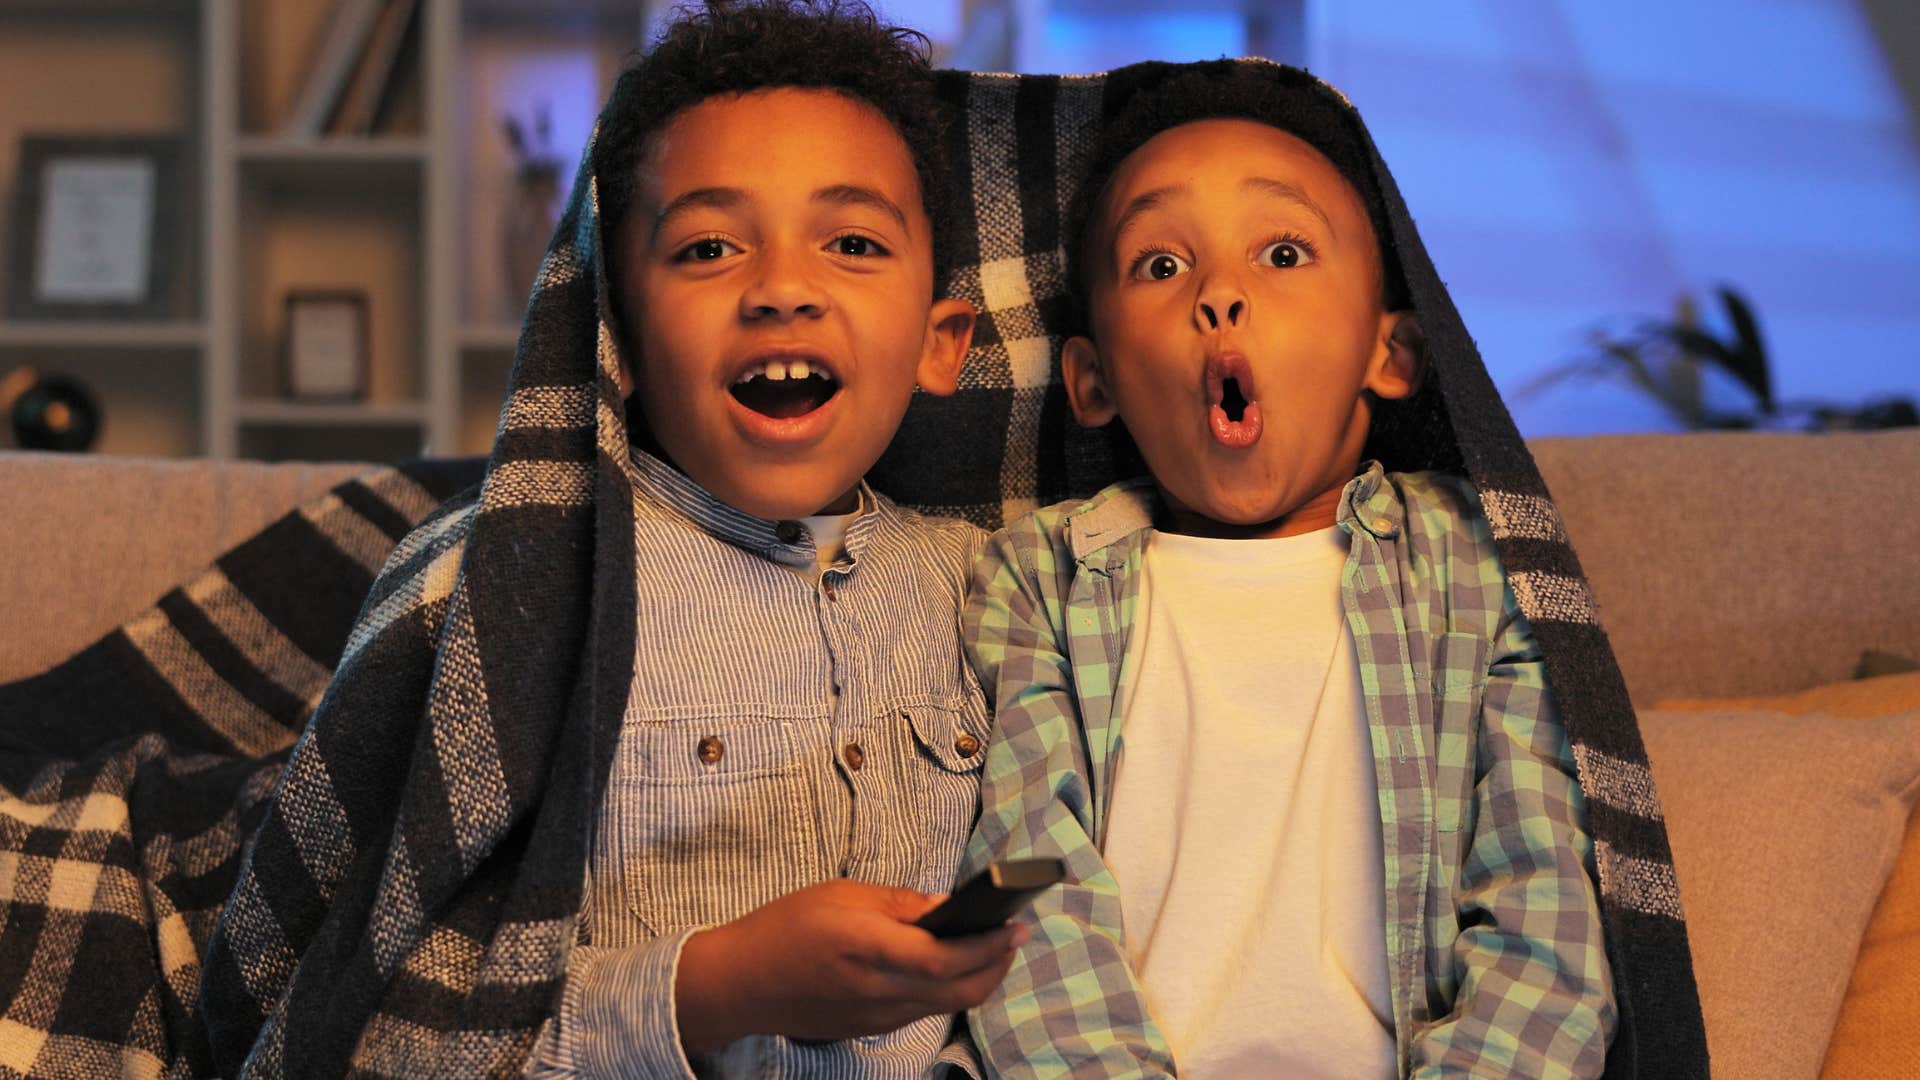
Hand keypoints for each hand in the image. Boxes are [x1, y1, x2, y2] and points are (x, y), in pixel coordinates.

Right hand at [674, 878, 1026, 1053]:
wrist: (740, 984)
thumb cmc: (784, 928)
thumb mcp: (840, 895)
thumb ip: (898, 903)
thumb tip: (946, 908)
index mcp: (869, 949)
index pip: (946, 959)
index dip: (989, 946)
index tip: (1015, 924)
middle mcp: (879, 991)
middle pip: (959, 991)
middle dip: (997, 965)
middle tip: (1014, 937)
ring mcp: (876, 1017)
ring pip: (947, 1006)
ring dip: (977, 979)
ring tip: (991, 948)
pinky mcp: (870, 1028)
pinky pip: (923, 1011)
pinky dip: (948, 990)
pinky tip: (951, 967)